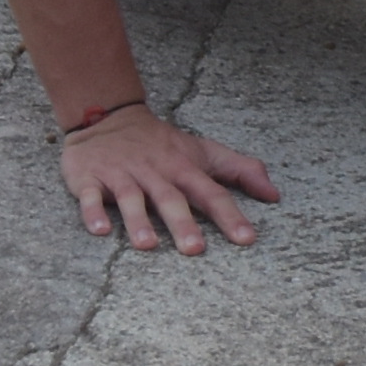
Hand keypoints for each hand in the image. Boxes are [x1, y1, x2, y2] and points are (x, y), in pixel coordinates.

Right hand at [60, 102, 275, 256]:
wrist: (108, 116)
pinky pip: (90, 196)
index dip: (230, 215)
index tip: (246, 239)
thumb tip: (274, 194)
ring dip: (138, 221)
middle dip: (183, 223)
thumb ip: (240, 170)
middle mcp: (154, 172)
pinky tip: (100, 230)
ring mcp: (121, 175)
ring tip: (147, 245)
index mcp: (183, 168)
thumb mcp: (203, 151)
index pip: (211, 192)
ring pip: (131, 198)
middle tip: (195, 249)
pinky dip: (93, 212)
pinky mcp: (90, 178)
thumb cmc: (162, 144)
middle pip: (171, 199)